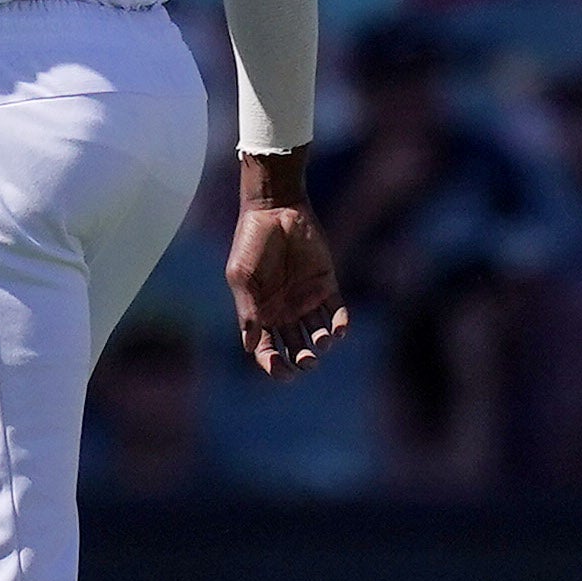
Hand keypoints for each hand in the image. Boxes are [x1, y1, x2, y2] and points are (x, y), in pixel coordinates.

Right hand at [226, 148, 348, 380]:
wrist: (275, 209)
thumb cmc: (250, 240)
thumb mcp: (241, 276)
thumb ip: (247, 310)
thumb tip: (250, 346)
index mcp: (260, 313)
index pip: (266, 350)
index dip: (273, 365)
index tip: (281, 370)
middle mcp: (284, 311)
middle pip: (295, 350)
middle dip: (301, 362)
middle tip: (306, 362)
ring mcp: (307, 300)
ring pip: (318, 336)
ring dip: (321, 346)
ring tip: (322, 341)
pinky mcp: (327, 286)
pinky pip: (337, 314)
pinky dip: (340, 326)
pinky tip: (338, 330)